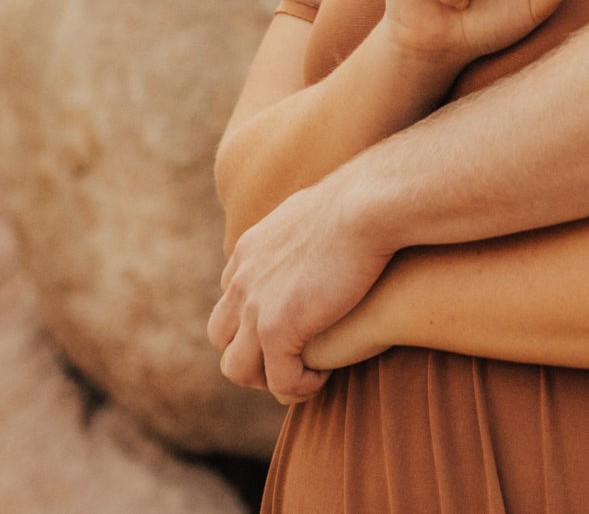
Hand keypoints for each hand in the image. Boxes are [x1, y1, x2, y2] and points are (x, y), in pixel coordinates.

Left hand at [210, 177, 393, 403]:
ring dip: (268, 378)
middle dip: (252, 354)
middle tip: (292, 359)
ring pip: (237, 368)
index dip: (256, 320)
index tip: (293, 326)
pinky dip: (300, 385)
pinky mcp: (276, 329)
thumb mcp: (316, 209)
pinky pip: (279, 380)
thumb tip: (321, 221)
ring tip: (303, 375)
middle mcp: (242, 280)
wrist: (365, 206)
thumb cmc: (359, 203)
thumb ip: (304, 227)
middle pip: (222, 336)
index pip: (232, 298)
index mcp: (249, 252)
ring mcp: (255, 306)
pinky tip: (323, 376)